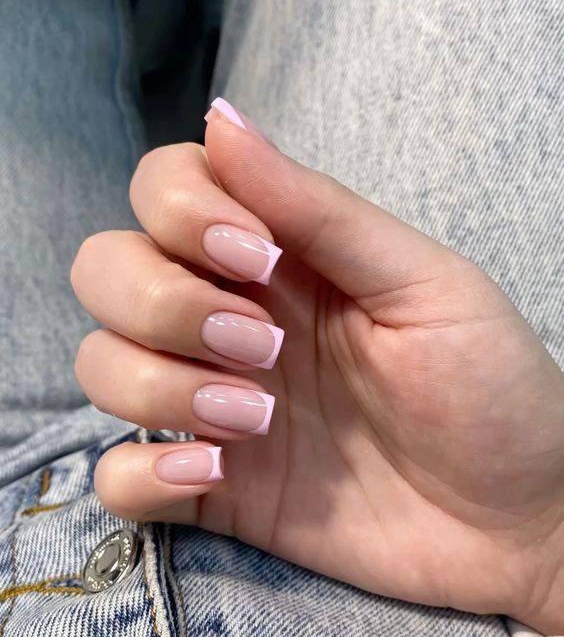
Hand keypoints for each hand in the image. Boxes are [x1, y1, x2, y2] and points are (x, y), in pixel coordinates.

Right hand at [71, 102, 563, 633]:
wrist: (516, 517)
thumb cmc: (488, 387)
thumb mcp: (422, 283)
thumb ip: (319, 209)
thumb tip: (221, 119)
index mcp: (278, 260)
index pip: (163, 191)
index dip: (181, 212)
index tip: (256, 258)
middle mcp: (228, 321)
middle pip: (106, 271)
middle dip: (163, 302)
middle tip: (262, 347)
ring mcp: (212, 406)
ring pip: (100, 365)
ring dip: (158, 385)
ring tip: (254, 418)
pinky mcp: (212, 490)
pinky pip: (120, 477)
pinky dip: (142, 474)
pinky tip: (212, 475)